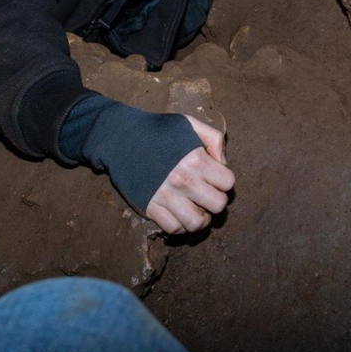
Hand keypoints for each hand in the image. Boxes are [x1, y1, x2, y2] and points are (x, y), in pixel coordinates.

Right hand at [145, 117, 234, 234]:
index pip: (228, 182)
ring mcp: (166, 196)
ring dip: (200, 218)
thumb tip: (223, 163)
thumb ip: (213, 139)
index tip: (214, 177)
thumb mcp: (190, 123)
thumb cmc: (158, 130)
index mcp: (196, 159)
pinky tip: (179, 214)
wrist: (122, 139)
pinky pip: (173, 228)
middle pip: (218, 205)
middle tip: (205, 194)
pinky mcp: (150, 208)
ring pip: (197, 223)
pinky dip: (179, 225)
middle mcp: (183, 180)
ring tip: (195, 208)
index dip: (223, 180)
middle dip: (215, 199)